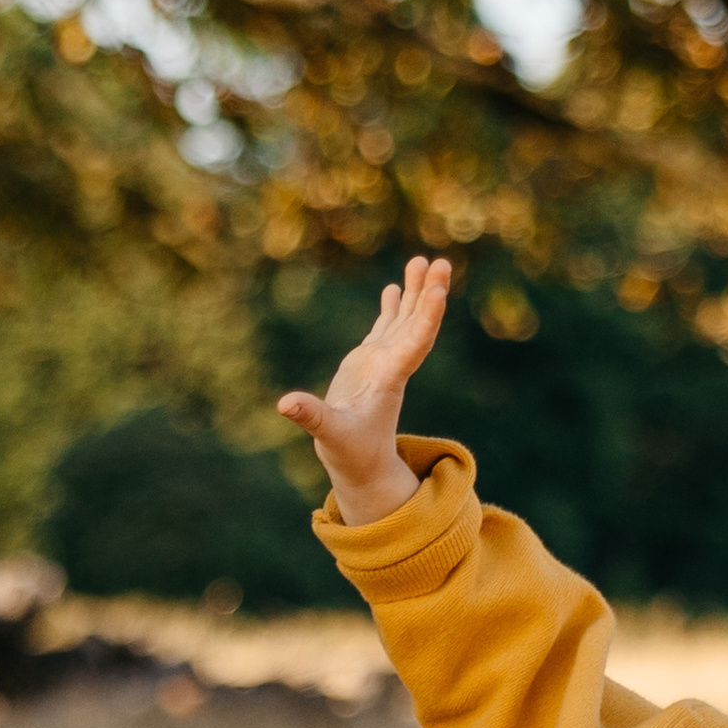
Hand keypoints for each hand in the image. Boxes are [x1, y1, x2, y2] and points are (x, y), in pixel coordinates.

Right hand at [275, 255, 451, 526]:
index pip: (414, 344)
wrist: (361, 466)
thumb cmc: (349, 454)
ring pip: (404, 322)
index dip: (426, 318)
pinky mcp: (370, 366)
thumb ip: (311, 417)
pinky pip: (386, 330)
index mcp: (388, 381)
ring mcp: (382, 364)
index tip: (439, 291)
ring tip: (421, 261)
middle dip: (428, 294)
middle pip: (415, 325)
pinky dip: (393, 308)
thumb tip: (286, 404)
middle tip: (442, 263)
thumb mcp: (330, 436)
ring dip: (414, 293)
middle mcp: (391, 367)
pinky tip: (395, 287)